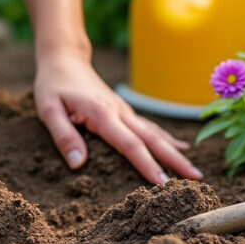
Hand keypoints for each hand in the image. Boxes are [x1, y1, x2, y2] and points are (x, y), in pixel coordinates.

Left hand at [34, 51, 202, 183]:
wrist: (64, 59)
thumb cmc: (53, 85)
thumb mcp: (48, 110)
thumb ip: (63, 136)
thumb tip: (78, 164)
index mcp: (101, 114)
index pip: (129, 144)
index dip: (146, 164)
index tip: (163, 184)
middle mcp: (119, 112)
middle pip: (152, 139)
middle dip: (175, 161)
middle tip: (196, 179)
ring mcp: (124, 111)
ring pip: (155, 133)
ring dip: (175, 152)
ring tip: (195, 172)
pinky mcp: (123, 111)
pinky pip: (149, 127)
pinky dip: (166, 139)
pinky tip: (181, 148)